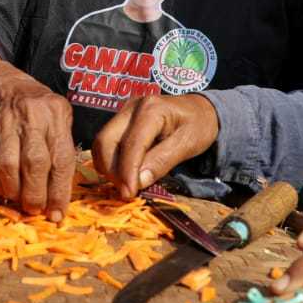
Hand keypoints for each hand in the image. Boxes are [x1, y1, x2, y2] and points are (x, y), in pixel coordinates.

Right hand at [0, 72, 74, 221]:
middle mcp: (30, 117)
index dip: (59, 191)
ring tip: (21, 201)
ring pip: (7, 165)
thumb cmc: (41, 110)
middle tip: (37, 210)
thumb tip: (60, 199)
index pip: (61, 158)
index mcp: (55, 114)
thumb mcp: (62, 119)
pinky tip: (6, 189)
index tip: (57, 213)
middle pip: (34, 162)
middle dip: (36, 194)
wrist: (6, 87)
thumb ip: (64, 151)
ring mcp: (5, 125)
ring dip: (15, 191)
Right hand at [92, 92, 217, 199]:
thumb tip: (139, 181)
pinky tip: (124, 173)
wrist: (200, 110)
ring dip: (108, 167)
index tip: (128, 194)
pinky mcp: (120, 120)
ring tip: (127, 183)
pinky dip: (110, 161)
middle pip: (106, 140)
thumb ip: (162, 162)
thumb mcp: (188, 145)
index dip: (127, 172)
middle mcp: (132, 107)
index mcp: (151, 109)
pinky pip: (106, 142)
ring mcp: (124, 112)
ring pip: (102, 142)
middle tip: (127, 191)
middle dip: (112, 170)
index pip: (130, 144)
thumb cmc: (198, 126)